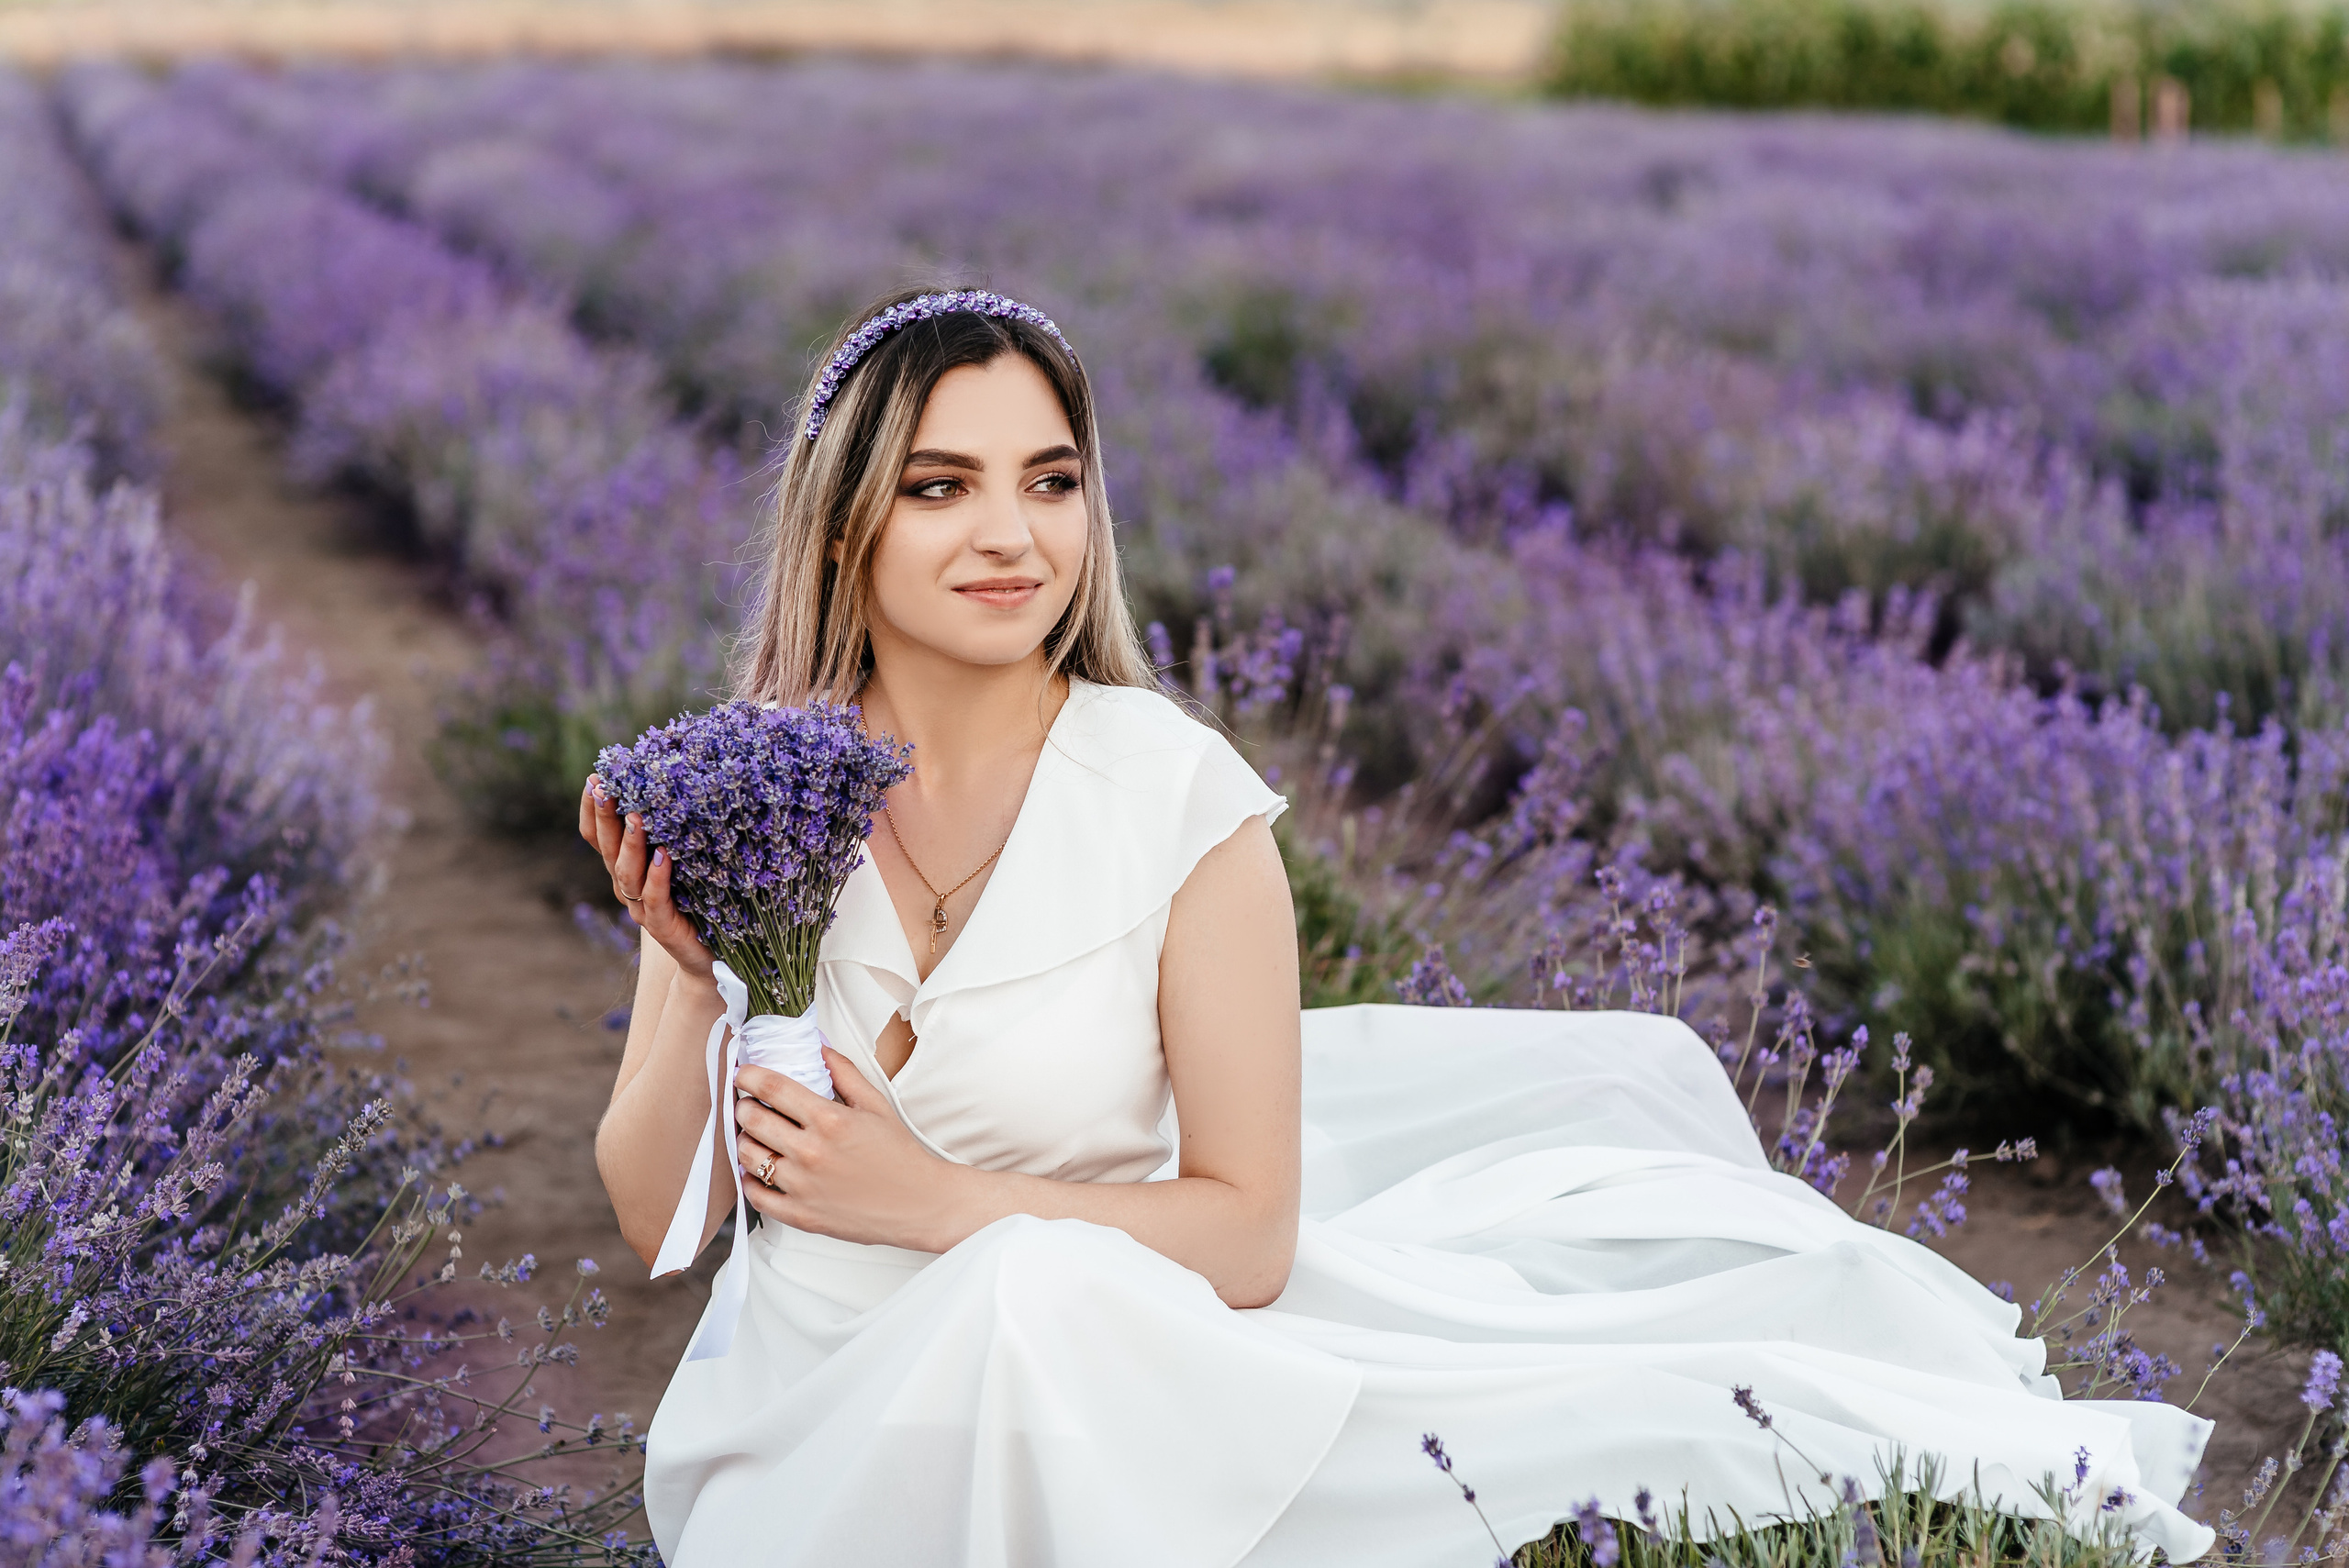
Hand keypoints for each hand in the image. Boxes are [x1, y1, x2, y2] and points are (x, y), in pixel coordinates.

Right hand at [579, 776, 713, 981]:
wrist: (713, 953)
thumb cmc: (700, 898)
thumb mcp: (686, 857)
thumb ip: (675, 829)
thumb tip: (682, 783)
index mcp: (627, 866)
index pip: (598, 835)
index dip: (593, 810)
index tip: (595, 778)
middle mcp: (627, 886)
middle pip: (607, 849)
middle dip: (605, 818)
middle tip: (606, 788)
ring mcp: (642, 908)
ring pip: (626, 874)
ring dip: (630, 844)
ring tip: (637, 818)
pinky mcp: (663, 927)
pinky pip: (655, 900)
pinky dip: (657, 878)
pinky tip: (663, 857)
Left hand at [733, 1049, 966, 1250]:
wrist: (919, 1204)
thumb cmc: (899, 1155)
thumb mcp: (877, 1105)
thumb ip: (845, 1073)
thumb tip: (820, 1049)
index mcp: (830, 1120)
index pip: (772, 1087)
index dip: (749, 1075)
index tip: (743, 1073)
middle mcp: (811, 1151)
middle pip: (752, 1119)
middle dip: (743, 1106)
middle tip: (748, 1104)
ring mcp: (803, 1185)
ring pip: (748, 1155)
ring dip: (745, 1140)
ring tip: (755, 1136)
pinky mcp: (800, 1214)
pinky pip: (756, 1195)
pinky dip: (751, 1180)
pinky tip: (760, 1171)